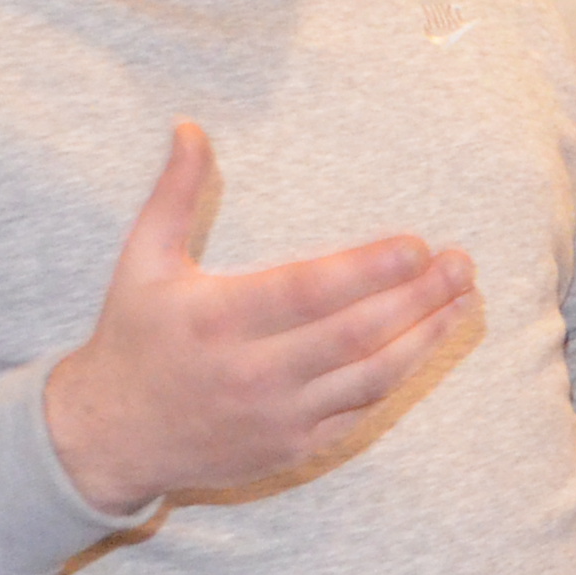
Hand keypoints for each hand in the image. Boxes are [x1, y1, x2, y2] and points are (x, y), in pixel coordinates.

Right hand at [43, 124, 476, 512]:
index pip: (309, 291)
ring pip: (370, 376)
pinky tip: (427, 343)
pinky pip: (361, 411)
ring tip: (462, 300)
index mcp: (218, 320)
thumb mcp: (141, 261)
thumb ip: (172, 194)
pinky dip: (399, 377)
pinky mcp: (294, 447)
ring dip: (424, 338)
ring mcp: (278, 416)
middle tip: (462, 265)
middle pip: (355, 334)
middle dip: (418, 298)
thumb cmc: (133, 338)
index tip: (418, 245)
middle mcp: (253, 372)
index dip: (369, 270)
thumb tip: (189, 126)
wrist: (112, 437)